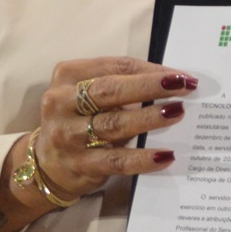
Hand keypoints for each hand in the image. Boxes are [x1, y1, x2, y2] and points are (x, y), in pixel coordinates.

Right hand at [34, 56, 195, 196]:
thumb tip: (172, 82)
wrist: (46, 165)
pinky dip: (143, 158)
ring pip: (113, 124)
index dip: (151, 69)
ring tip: (177, 112)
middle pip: (111, 90)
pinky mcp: (78, 164)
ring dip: (149, 118)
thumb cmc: (79, 120)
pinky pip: (116, 160)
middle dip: (150, 86)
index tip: (181, 75)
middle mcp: (62, 103)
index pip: (115, 66)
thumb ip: (121, 86)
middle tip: (184, 86)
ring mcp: (67, 135)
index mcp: (68, 76)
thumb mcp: (90, 96)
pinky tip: (166, 155)